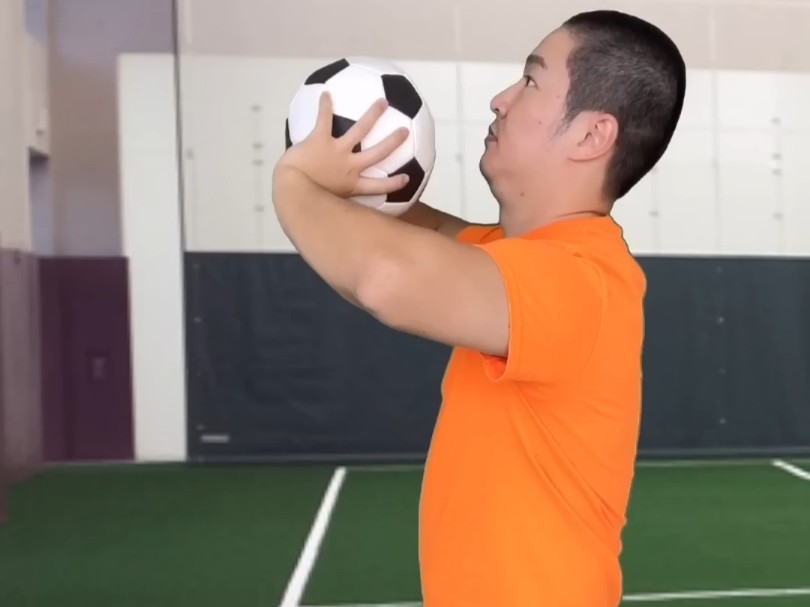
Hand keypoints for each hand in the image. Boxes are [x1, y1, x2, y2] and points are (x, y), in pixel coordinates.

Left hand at [275, 92, 409, 198]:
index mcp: (352, 185)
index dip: (394, 182)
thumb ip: (337, 209)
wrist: (291, 189)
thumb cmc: (305, 203)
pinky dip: (325, 105)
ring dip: (372, 115)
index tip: (407, 178)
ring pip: (360, 130)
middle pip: (377, 152)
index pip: (379, 186)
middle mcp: (349, 167)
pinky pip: (324, 119)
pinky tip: (326, 94)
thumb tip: (337, 222)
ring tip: (383, 103)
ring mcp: (337, 151)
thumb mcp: (327, 209)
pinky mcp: (320, 140)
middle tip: (404, 131)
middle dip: (393, 141)